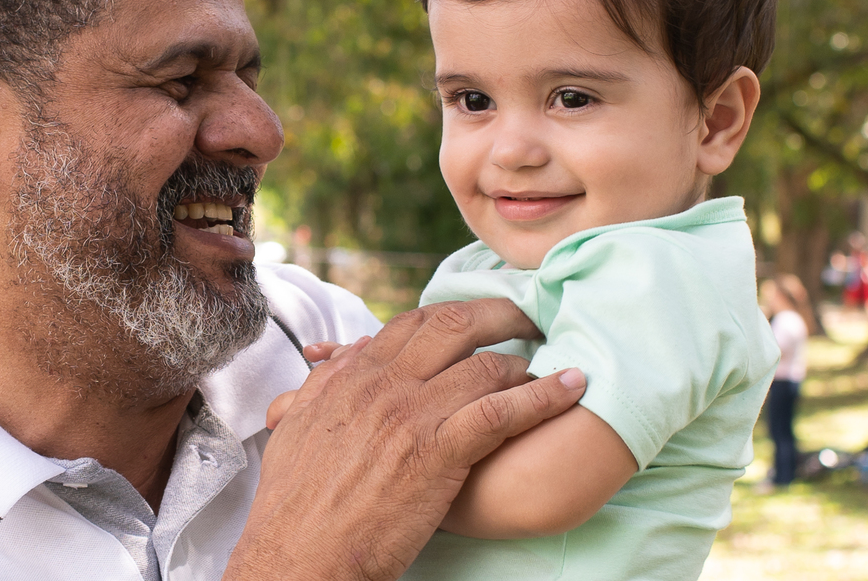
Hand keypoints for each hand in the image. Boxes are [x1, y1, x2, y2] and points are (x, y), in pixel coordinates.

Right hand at [224, 298, 582, 580]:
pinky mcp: (437, 453)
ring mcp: (412, 415)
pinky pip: (501, 412)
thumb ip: (325, 385)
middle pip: (453, 325)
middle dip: (500, 313)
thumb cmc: (295, 503)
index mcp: (354, 377)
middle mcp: (385, 385)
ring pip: (484, 365)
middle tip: (530, 316)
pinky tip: (571, 390)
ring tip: (554, 364)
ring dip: (526, 361)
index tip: (480, 316)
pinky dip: (543, 397)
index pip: (412, 323)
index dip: (453, 314)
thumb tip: (351, 354)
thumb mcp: (299, 429)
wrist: (298, 553)